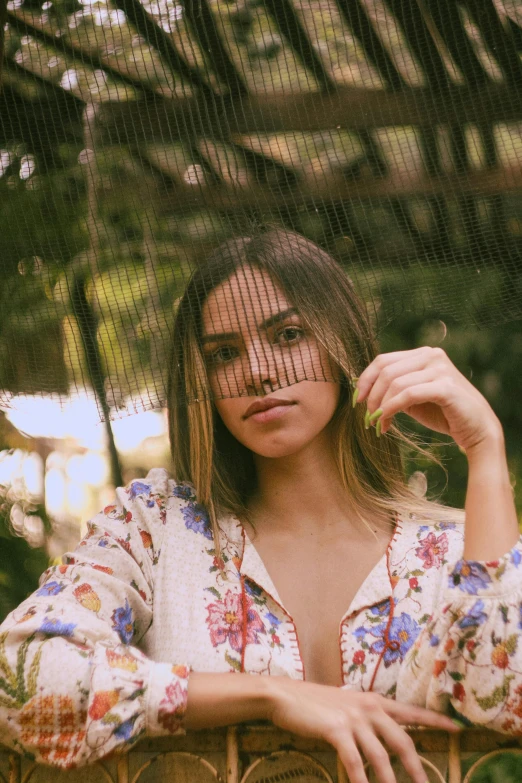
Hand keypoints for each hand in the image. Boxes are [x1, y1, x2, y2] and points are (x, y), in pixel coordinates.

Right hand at [268, 678, 457, 782]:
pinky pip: (355, 761)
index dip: (435, 721)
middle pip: (402, 741)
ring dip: (390, 782)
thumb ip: (365, 717)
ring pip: (381, 756)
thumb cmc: (314, 703)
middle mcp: (369, 707)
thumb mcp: (346, 704)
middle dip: (416, 768)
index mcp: (374, 700)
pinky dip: (362, 780)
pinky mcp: (337, 729)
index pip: (411, 711)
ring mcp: (353, 718)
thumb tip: (379, 736)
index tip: (457, 729)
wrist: (285, 696)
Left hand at [356, 347, 502, 451]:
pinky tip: (385, 422)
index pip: (383, 360)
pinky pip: (408, 395)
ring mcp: (440, 369)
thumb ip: (394, 388)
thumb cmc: (443, 413)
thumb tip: (363, 389)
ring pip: (395, 383)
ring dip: (380, 406)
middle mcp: (432, 355)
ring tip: (377, 424)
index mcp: (423, 354)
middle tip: (367, 417)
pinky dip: (390, 409)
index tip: (357, 401)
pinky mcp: (445, 387)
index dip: (365, 380)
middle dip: (371, 396)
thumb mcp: (413, 397)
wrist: (477, 429)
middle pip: (386, 371)